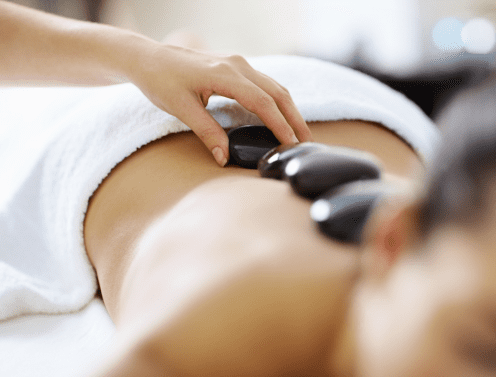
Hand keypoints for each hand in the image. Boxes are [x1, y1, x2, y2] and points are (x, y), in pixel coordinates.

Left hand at [128, 44, 312, 165]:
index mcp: (226, 74)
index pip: (263, 102)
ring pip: (274, 86)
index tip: (291, 144)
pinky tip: (279, 116)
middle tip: (306, 141)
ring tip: (298, 132)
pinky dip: (276, 101)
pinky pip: (264, 84)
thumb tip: (224, 157)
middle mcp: (237, 65)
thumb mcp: (181, 108)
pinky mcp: (235, 67)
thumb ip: (206, 132)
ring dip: (288, 109)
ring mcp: (238, 64)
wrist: (147, 57)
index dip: (280, 125)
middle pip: (278, 92)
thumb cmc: (160, 79)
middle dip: (294, 118)